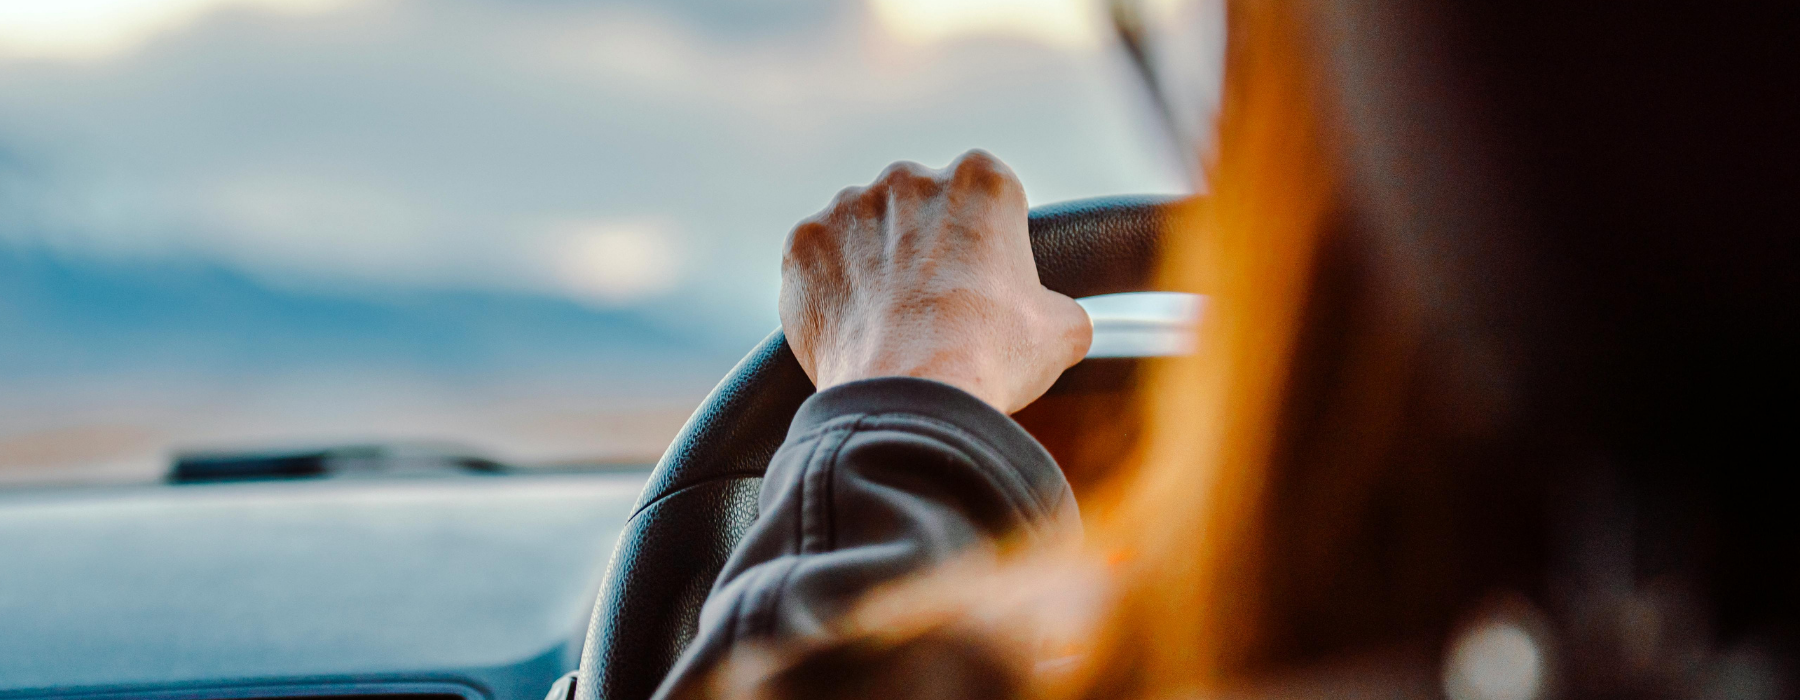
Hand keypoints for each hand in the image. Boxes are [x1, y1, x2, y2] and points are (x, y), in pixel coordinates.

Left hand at [780, 150, 1091, 413]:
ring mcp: (848, 207)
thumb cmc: (991, 357)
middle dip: (923, 249)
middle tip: (932, 309)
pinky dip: (829, 290)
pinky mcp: (803, 243)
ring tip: (887, 325)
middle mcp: (910, 178)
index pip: (984, 199)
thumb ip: (1060, 306)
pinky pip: (816, 262)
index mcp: (982, 181)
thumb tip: (1057, 319)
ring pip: (862, 232)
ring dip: (871, 265)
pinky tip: (852, 329)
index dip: (984, 246)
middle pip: (918, 209)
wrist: (910, 395)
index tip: (980, 285)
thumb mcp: (1062, 331)